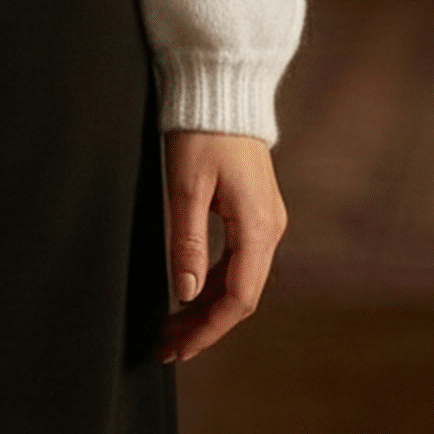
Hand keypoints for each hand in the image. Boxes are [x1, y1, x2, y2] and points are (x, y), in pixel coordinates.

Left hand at [159, 131, 286, 363]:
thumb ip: (187, 239)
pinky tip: (190, 291)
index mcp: (257, 226)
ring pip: (239, 279)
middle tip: (165, 345)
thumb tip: (186, 291)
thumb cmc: (201, 128)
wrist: (220, 84)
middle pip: (239, 295)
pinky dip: (214, 282)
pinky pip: (238, 260)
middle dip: (203, 324)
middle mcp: (268, 228)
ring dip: (206, 305)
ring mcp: (264, 219)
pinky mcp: (253, 210)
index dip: (207, 329)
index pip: (238, 298)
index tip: (177, 348)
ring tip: (172, 326)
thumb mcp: (186, 183)